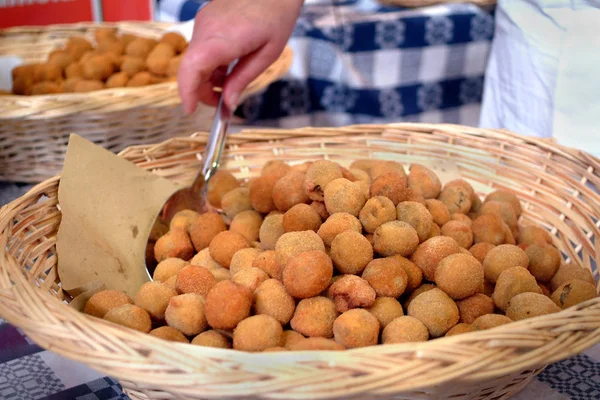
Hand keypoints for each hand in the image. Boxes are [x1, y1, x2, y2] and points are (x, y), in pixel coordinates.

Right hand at [178, 0, 303, 113]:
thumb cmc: (277, 14)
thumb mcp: (267, 54)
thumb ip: (243, 79)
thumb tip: (228, 103)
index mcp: (223, 38)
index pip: (192, 68)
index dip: (187, 92)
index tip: (191, 110)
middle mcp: (207, 28)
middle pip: (190, 68)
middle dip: (201, 91)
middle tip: (221, 104)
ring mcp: (204, 22)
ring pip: (194, 59)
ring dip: (206, 77)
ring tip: (228, 85)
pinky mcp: (205, 19)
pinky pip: (200, 48)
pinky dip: (208, 63)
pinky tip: (227, 67)